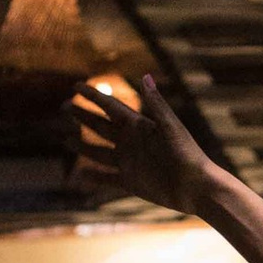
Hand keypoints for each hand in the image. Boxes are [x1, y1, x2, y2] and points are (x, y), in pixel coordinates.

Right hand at [70, 69, 214, 213]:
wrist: (197, 187)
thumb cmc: (188, 154)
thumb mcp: (170, 127)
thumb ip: (155, 104)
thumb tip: (145, 76)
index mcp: (140, 126)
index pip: (111, 107)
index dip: (93, 96)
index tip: (75, 86)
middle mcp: (132, 142)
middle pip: (101, 126)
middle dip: (83, 117)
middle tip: (64, 106)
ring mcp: (131, 163)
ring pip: (100, 152)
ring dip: (83, 146)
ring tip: (65, 140)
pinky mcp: (132, 183)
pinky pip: (108, 178)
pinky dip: (94, 177)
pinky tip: (80, 175)